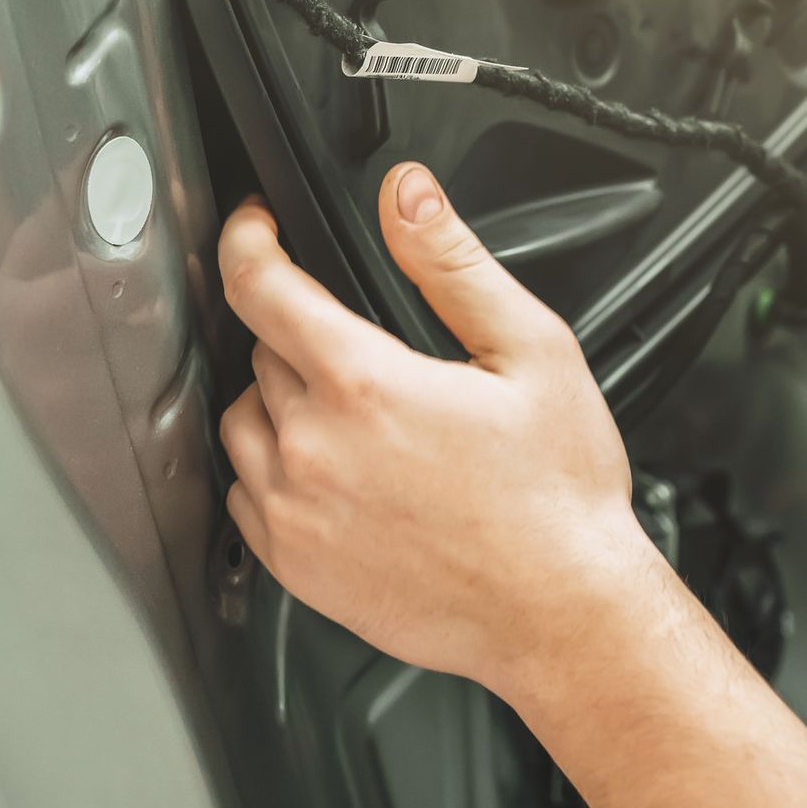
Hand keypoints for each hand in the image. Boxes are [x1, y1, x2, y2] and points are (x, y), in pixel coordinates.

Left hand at [215, 165, 652, 690]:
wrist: (563, 612)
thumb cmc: (558, 495)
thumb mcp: (531, 350)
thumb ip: (453, 262)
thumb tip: (408, 195)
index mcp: (364, 384)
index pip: (260, 286)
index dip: (248, 238)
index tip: (255, 225)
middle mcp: (314, 449)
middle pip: (260, 352)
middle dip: (300, 333)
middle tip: (369, 352)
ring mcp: (296, 514)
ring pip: (243, 422)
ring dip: (279, 402)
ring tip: (355, 415)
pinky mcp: (294, 568)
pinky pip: (247, 495)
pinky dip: (275, 472)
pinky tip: (339, 475)